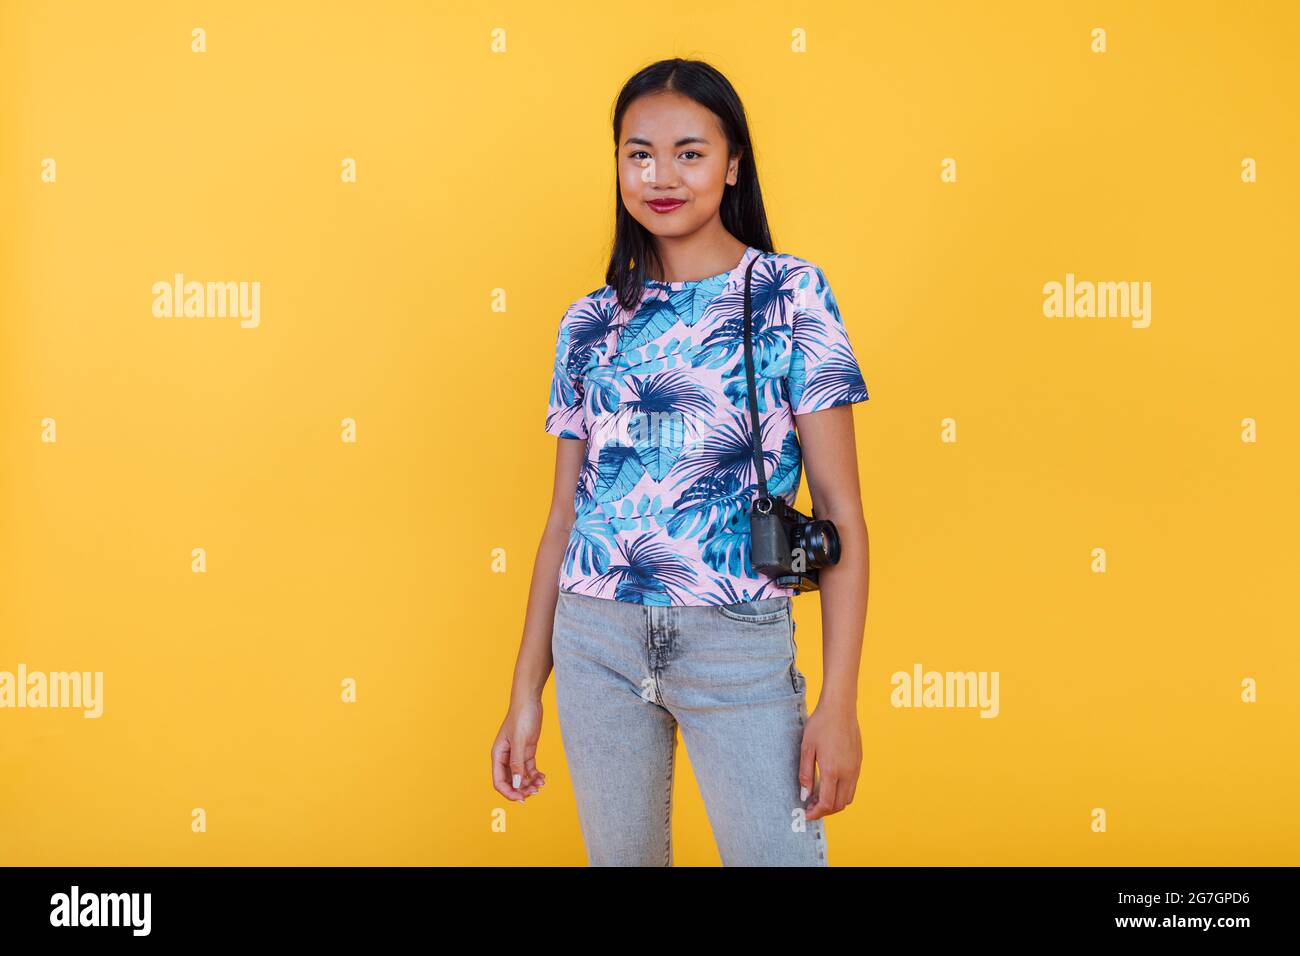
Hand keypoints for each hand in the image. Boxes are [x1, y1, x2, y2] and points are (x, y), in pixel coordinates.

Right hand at [492, 698, 546, 803]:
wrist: (529, 701)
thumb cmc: (521, 718)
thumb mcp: (520, 741)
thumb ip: (517, 763)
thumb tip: (516, 784)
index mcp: (498, 755)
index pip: (499, 781)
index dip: (509, 792)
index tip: (522, 798)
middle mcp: (506, 757)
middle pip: (510, 781)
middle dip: (521, 789)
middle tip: (535, 792)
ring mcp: (517, 755)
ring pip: (521, 776)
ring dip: (530, 783)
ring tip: (541, 784)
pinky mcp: (527, 751)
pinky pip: (529, 769)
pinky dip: (535, 775)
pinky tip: (543, 778)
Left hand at [799, 700, 860, 820]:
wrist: (840, 708)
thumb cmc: (820, 725)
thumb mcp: (806, 748)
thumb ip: (805, 773)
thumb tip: (804, 794)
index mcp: (832, 770)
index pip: (826, 803)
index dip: (816, 813)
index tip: (806, 814)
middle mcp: (847, 773)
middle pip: (839, 805)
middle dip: (825, 810)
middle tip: (810, 806)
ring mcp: (855, 768)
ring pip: (848, 797)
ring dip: (834, 802)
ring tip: (819, 796)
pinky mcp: (858, 762)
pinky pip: (852, 786)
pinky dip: (841, 792)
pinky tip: (829, 783)